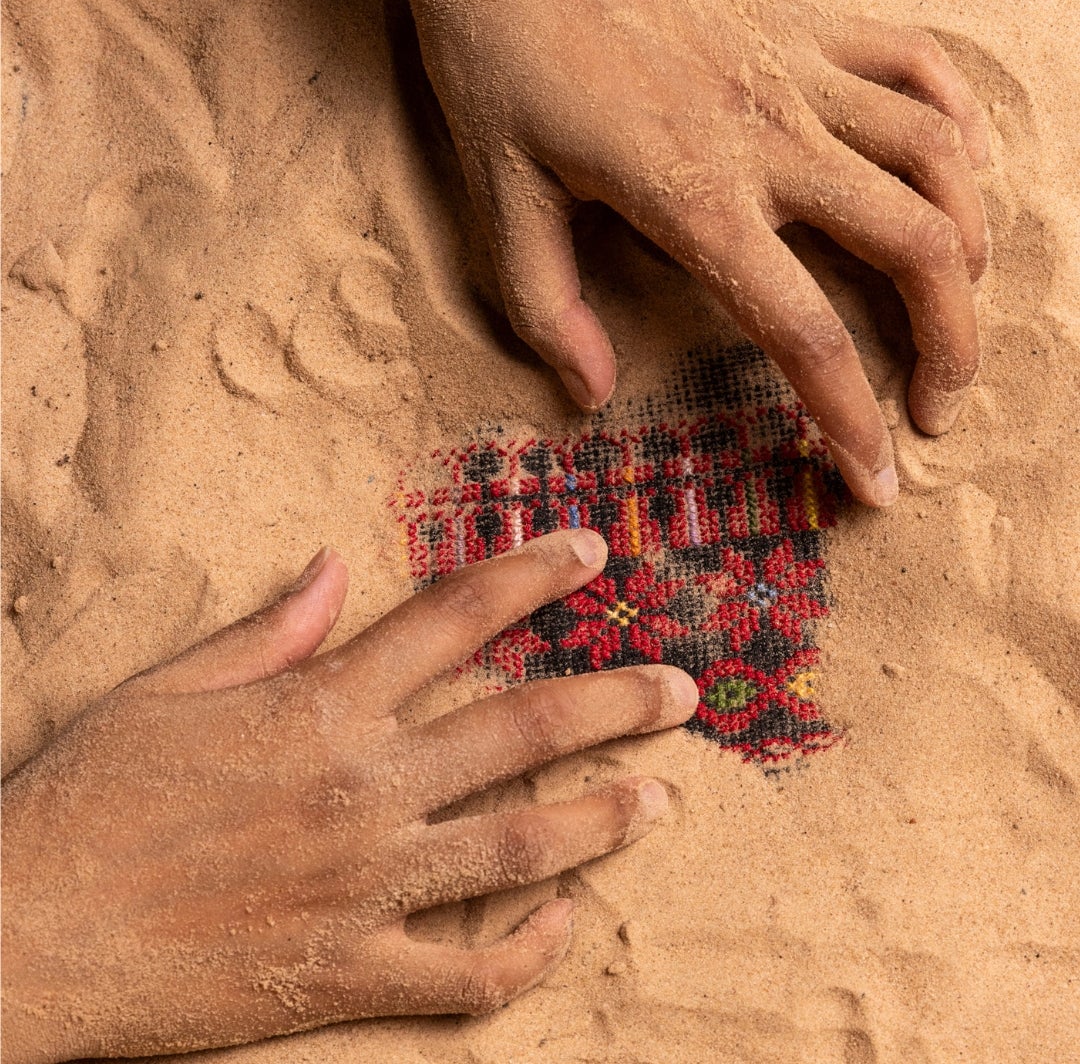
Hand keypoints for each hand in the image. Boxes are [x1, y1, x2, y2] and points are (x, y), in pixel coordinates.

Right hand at [0, 532, 696, 1061]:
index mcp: (318, 708)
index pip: (452, 618)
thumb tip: (342, 567)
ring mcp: (361, 888)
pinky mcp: (347, 976)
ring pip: (517, 847)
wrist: (22, 937)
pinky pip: (465, 975)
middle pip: (517, 727)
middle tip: (682, 687)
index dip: (530, 575)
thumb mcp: (170, 689)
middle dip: (612, 700)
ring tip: (660, 797)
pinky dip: (526, 951)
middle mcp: (359, 789)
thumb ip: (270, 628)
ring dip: (601, 819)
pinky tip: (565, 921)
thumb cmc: (89, 799)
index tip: (591, 551)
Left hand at [404, 0, 989, 506]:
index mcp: (698, 198)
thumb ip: (547, 307)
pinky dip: (955, 119)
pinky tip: (960, 167)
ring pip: (937, 156)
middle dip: (950, 344)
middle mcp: (771, 135)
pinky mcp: (806, 19)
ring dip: (969, 242)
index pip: (804, 332)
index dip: (850, 420)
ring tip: (958, 303)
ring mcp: (798, 69)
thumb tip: (591, 393)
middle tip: (937, 405)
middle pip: (913, 247)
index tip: (875, 479)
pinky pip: (915, 60)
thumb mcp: (501, 200)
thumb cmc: (500, 65)